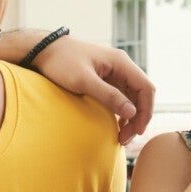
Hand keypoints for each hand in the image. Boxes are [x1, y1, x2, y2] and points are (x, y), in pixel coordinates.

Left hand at [25, 34, 154, 144]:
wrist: (44, 52)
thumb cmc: (61, 63)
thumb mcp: (83, 81)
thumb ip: (108, 96)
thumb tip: (132, 113)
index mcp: (121, 62)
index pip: (146, 88)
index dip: (146, 111)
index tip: (138, 130)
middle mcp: (121, 66)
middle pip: (141, 95)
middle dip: (138, 118)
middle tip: (125, 139)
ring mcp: (114, 73)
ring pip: (132, 98)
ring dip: (130, 117)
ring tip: (121, 136)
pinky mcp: (105, 80)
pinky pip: (121, 98)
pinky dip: (121, 112)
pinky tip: (116, 126)